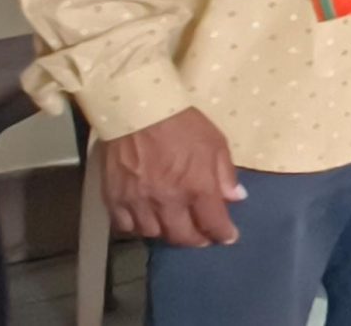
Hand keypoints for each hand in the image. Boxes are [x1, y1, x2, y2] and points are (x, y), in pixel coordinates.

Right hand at [104, 109, 242, 247]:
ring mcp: (138, 202)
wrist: (138, 111)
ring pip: (153, 234)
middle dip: (196, 240)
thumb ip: (225, 174)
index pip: (213, 223)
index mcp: (197, 187)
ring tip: (175, 227)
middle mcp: (168, 201)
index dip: (223, 234)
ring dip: (167, 233)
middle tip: (202, 238)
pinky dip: (137, 227)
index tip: (227, 237)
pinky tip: (145, 221)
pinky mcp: (114, 199)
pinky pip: (125, 226)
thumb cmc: (182, 124)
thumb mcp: (215, 143)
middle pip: (182, 236)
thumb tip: (236, 198)